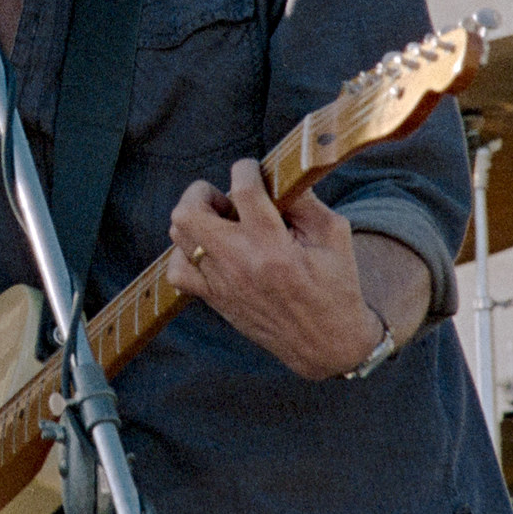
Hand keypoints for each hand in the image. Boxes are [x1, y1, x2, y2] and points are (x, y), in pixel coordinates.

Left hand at [163, 159, 386, 379]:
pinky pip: (177, 271)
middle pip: (189, 212)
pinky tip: (210, 250)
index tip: (253, 170)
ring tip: (222, 224)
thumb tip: (276, 175)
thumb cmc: (335, 286)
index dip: (245, 169)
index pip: (243, 191)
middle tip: (227, 200)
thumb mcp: (334, 236)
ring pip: (179, 235)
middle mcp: (240, 265)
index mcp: (273, 247)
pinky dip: (186, 253)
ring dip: (196, 219)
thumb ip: (305, 201)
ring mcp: (222, 284)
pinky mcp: (215, 299)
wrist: (326, 344)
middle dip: (203, 192)